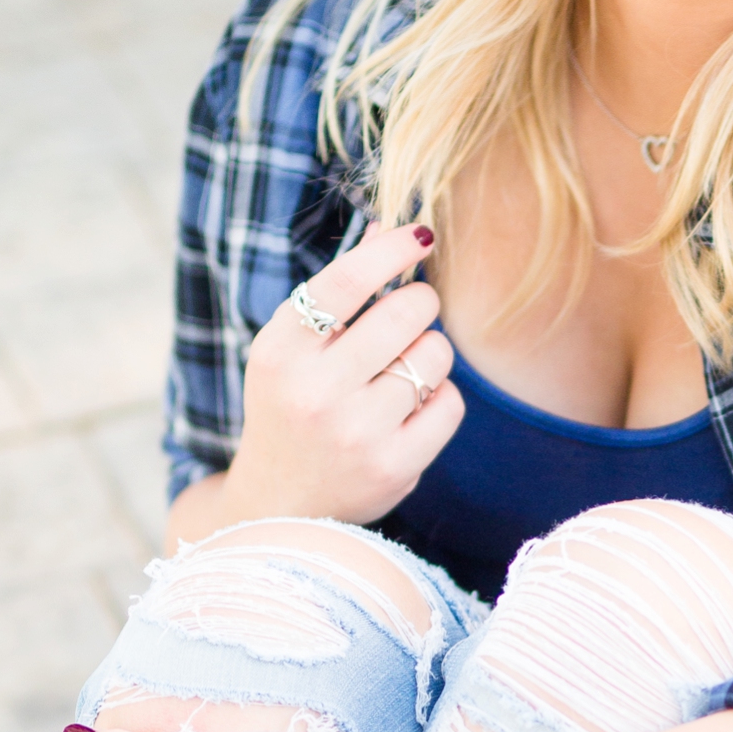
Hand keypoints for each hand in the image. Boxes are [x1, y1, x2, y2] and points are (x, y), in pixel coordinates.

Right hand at [215, 220, 461, 526]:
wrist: (281, 503)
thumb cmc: (292, 406)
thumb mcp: (293, 347)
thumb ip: (339, 289)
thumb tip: (390, 227)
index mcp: (281, 350)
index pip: (348, 279)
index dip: (393, 249)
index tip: (421, 236)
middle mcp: (314, 390)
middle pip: (408, 310)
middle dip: (418, 304)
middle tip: (408, 317)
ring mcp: (356, 432)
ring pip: (435, 354)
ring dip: (429, 354)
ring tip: (401, 371)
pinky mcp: (393, 466)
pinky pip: (451, 402)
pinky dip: (441, 397)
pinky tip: (412, 408)